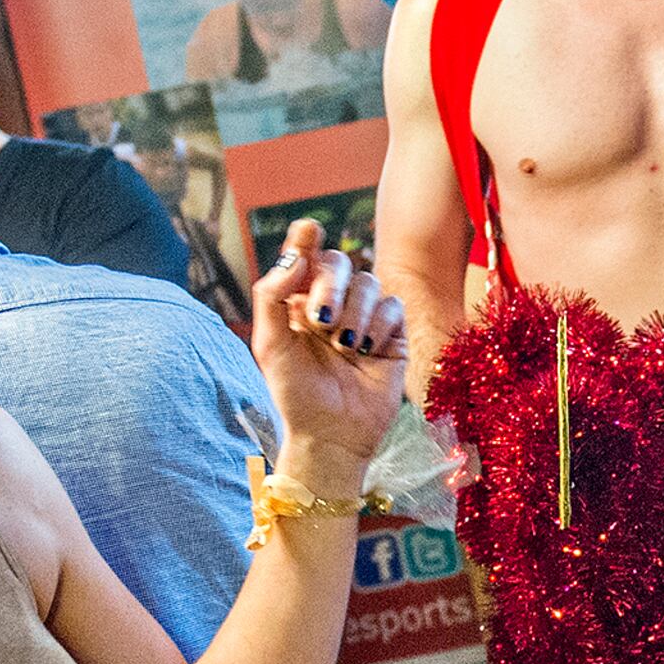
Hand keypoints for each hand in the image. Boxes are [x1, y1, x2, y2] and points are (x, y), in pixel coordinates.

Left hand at [247, 218, 406, 479]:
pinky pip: (393, 307)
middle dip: (331, 283)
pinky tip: (367, 351)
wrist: (331, 435)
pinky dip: (378, 325)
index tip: (308, 227)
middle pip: (338, 262)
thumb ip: (273, 296)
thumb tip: (294, 256)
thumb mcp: (270, 345)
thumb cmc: (295, 393)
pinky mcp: (392, 335)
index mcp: (299, 301)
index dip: (305, 239)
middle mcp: (333, 303)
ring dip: (355, 311)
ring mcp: (364, 318)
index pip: (303, 258)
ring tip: (344, 346)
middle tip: (320, 317)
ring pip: (369, 282)